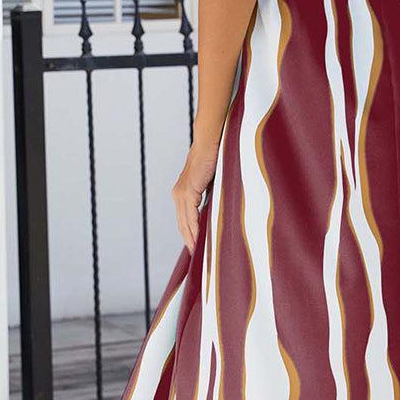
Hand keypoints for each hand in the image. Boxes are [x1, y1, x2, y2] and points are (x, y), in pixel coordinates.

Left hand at [172, 136, 219, 254]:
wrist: (210, 140)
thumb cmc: (215, 158)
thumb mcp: (214, 182)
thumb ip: (213, 196)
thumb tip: (221, 210)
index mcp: (183, 193)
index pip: (185, 220)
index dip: (190, 235)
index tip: (198, 249)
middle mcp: (179, 194)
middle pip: (183, 224)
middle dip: (190, 241)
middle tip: (198, 259)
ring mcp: (181, 193)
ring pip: (185, 223)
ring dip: (191, 239)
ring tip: (199, 254)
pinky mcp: (187, 191)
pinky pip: (191, 216)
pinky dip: (194, 229)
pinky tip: (198, 241)